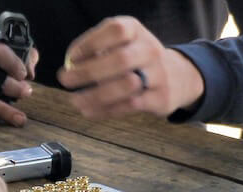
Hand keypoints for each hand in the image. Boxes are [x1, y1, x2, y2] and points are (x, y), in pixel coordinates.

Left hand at [56, 17, 203, 119]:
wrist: (176, 76)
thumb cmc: (135, 59)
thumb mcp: (119, 44)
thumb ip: (95, 49)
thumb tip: (70, 65)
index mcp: (136, 30)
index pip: (115, 30)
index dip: (90, 44)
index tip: (71, 58)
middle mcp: (150, 49)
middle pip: (120, 60)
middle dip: (88, 72)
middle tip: (66, 80)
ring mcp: (158, 74)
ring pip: (126, 86)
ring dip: (95, 96)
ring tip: (75, 100)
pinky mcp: (160, 98)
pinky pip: (128, 106)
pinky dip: (104, 110)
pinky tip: (89, 110)